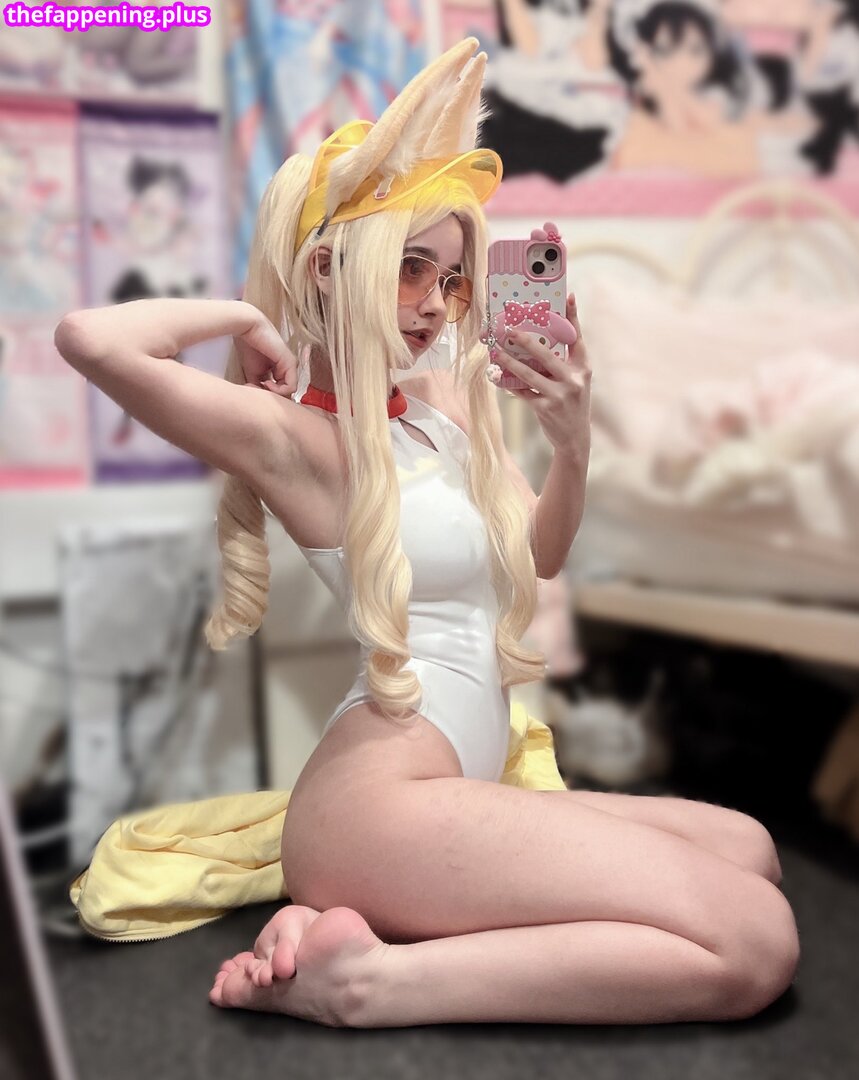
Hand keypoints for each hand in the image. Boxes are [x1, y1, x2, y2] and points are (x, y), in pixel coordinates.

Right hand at [234, 305, 298, 396]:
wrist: (249, 328)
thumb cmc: (250, 347)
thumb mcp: (254, 373)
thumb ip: (260, 387)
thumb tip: (262, 402)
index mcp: (280, 370)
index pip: (280, 392)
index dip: (268, 397)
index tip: (254, 391)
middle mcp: (288, 369)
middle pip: (285, 395)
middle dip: (271, 398)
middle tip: (258, 392)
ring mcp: (291, 366)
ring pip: (289, 393)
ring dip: (274, 394)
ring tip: (261, 386)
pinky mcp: (291, 363)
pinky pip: (291, 387)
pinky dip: (278, 391)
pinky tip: (266, 383)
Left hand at [494, 293, 591, 459]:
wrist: (575, 437)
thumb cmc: (572, 403)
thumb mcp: (576, 380)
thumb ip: (564, 361)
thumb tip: (539, 341)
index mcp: (583, 368)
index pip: (577, 338)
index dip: (573, 316)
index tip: (568, 296)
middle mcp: (573, 380)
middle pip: (546, 355)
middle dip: (526, 341)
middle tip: (510, 329)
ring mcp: (559, 395)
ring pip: (529, 374)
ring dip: (509, 362)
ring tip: (496, 351)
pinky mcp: (545, 408)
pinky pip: (522, 392)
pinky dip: (508, 384)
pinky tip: (496, 376)